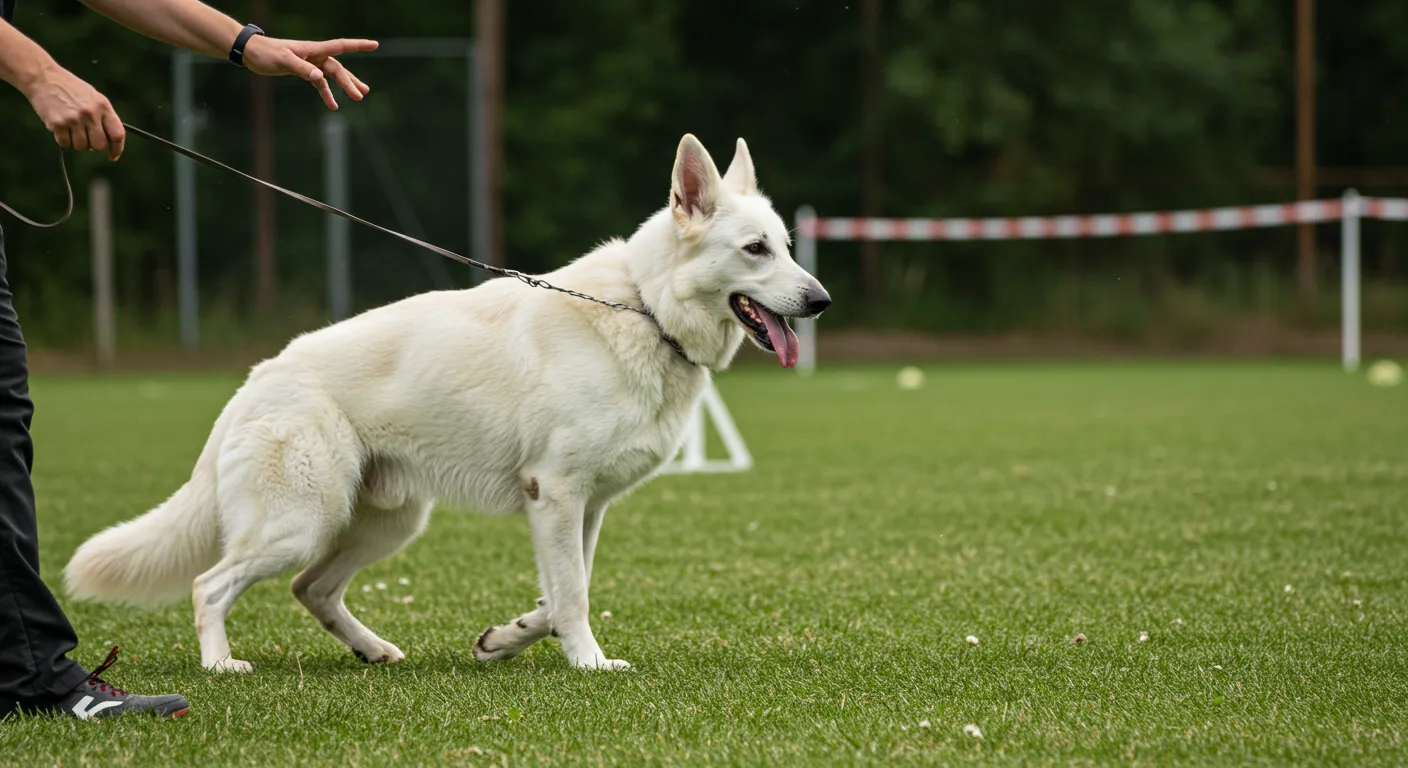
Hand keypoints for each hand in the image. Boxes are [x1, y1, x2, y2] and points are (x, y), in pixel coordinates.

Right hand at [22, 64, 124, 160]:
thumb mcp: (93, 97)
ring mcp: (73, 119)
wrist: (43, 77)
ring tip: (71, 128)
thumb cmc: (70, 89)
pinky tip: (61, 127)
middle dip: (93, 146)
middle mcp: (90, 113)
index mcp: (103, 106)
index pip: (117, 134)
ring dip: (77, 143)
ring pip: (81, 147)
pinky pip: (65, 143)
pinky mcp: (57, 124)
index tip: (112, 156)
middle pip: (99, 145)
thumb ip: (103, 117)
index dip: (117, 149)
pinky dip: (63, 140)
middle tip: (86, 137)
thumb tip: (109, 142)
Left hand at [241, 36, 378, 109]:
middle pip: (338, 68)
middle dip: (350, 81)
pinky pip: (320, 84)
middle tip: (361, 95)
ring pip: (332, 76)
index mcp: (313, 49)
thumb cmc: (266, 53)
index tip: (375, 45)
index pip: (341, 46)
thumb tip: (320, 78)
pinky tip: (333, 105)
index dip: (358, 45)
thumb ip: (303, 69)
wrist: (251, 52)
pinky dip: (326, 94)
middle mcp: (315, 55)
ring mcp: (311, 64)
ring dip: (344, 86)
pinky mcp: (304, 71)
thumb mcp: (284, 61)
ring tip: (358, 97)